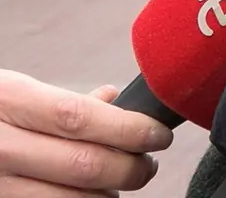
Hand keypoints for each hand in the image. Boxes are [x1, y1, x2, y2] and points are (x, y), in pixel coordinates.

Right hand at [0, 70, 171, 196]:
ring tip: (121, 182)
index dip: (128, 129)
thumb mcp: (13, 91)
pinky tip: (91, 197)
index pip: (79, 118)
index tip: (158, 135)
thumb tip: (115, 99)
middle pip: (83, 165)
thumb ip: (63, 100)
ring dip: (108, 196)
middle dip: (131, 167)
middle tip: (148, 163)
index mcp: (7, 101)